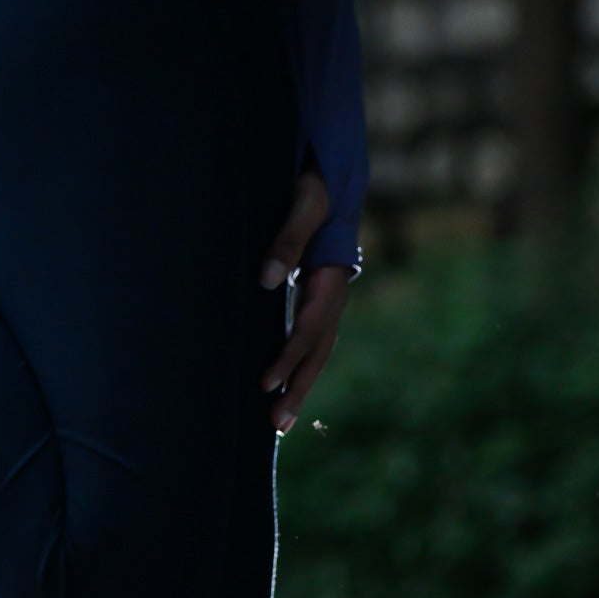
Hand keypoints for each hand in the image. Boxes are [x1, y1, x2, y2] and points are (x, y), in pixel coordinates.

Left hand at [257, 166, 353, 433]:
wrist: (331, 172)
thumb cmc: (314, 182)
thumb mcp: (304, 200)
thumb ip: (287, 237)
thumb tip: (267, 279)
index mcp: (332, 276)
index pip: (309, 327)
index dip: (287, 356)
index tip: (264, 383)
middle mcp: (334, 294)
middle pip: (318, 351)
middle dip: (298, 388)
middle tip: (276, 424)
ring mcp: (328, 300)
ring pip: (316, 352)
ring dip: (299, 386)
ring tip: (279, 422)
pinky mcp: (315, 299)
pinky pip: (309, 341)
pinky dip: (297, 368)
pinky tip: (281, 389)